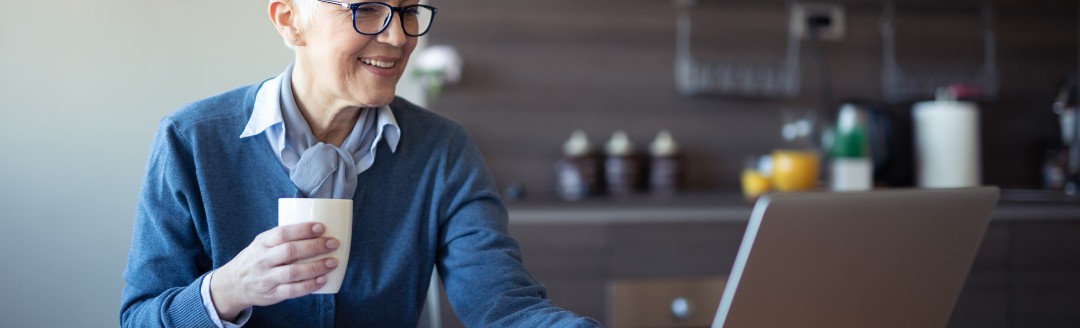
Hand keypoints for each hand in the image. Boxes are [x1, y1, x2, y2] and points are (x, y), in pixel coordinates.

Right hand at [209, 222, 339, 320]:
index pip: (282, 233)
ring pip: (293, 272)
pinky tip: (323, 280)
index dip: (302, 229)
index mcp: (262, 243)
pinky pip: (293, 290)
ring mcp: (267, 278)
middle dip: (315, 246)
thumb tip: (315, 228)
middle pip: (290, 251)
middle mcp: (263, 260)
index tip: (320, 227)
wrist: (232, 285)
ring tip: (333, 262)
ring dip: (316, 267)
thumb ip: (282, 237)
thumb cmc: (255, 259)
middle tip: (333, 243)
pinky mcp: (272, 294)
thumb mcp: (262, 243)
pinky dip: (310, 285)